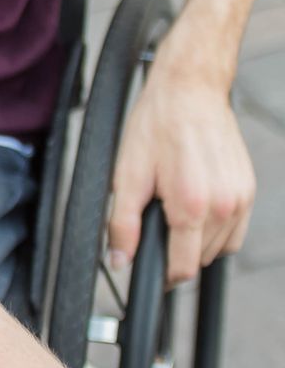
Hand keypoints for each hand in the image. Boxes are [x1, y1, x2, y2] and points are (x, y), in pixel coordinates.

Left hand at [109, 36, 253, 284]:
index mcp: (192, 206)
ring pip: (219, 247)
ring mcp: (241, 198)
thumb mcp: (127, 176)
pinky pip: (234, 229)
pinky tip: (195, 208)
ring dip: (196, 241)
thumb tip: (119, 261)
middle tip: (156, 224)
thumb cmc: (156, 128)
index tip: (150, 270)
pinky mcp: (249, 189)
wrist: (189, 92)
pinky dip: (215, 229)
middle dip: (176, 251)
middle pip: (200, 259)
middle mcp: (224, 206)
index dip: (163, 275)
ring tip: (174, 212)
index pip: (183, 268)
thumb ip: (123, 224)